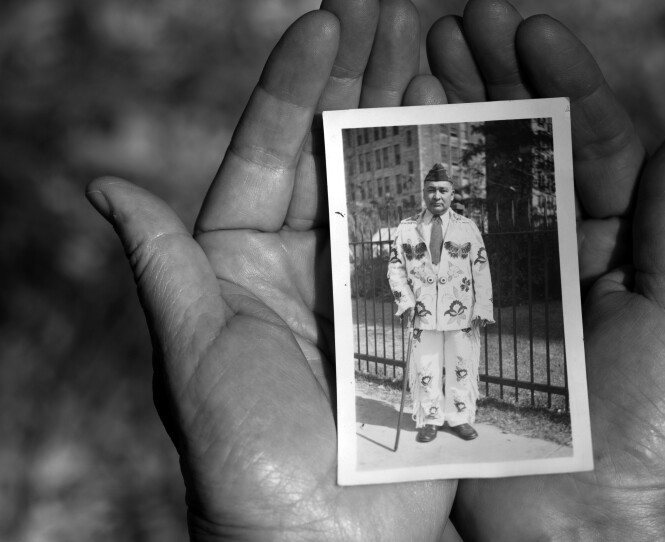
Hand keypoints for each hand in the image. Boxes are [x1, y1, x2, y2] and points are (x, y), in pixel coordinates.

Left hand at [86, 2, 455, 539]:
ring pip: (393, 185)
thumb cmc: (244, 457)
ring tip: (443, 47)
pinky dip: (460, 191)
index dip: (295, 83)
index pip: (270, 151)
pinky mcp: (423, 318)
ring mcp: (372, 286)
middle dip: (363, 77)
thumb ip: (167, 266)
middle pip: (337, 153)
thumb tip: (103, 181)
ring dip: (416, 118)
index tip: (326, 18)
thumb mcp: (197, 354)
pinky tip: (482, 138)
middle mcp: (308, 263)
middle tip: (395, 7)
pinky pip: (442, 242)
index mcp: (244, 260)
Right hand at [427, 1, 664, 538]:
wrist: (579, 528)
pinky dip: (410, 193)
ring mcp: (494, 280)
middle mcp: (552, 251)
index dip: (563, 82)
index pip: (590, 143)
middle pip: (521, 150)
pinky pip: (428, 246)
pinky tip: (390, 141)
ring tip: (418, 54)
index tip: (528, 27)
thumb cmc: (644, 433)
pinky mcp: (447, 317)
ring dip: (447, 118)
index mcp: (615, 245)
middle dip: (493, 80)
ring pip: (469, 184)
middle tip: (456, 19)